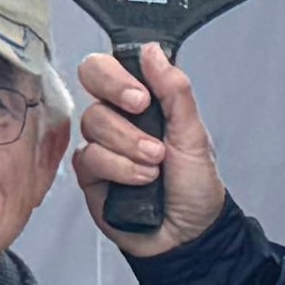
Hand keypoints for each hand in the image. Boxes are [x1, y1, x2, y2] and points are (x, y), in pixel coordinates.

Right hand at [72, 43, 227, 255]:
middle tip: (140, 109)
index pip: (112, 64)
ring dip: (130, 143)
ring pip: (93, 122)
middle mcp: (117, 116)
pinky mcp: (90, 175)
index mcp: (142, 100)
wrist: (189, 234)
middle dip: (115, 91)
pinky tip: (141, 181)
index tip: (142, 94)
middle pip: (90, 78)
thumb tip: (152, 50)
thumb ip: (174, 90)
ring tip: (156, 163)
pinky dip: (120, 168)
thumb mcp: (194, 134)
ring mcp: (100, 143)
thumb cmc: (195, 185)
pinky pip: (91, 158)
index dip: (118, 72)